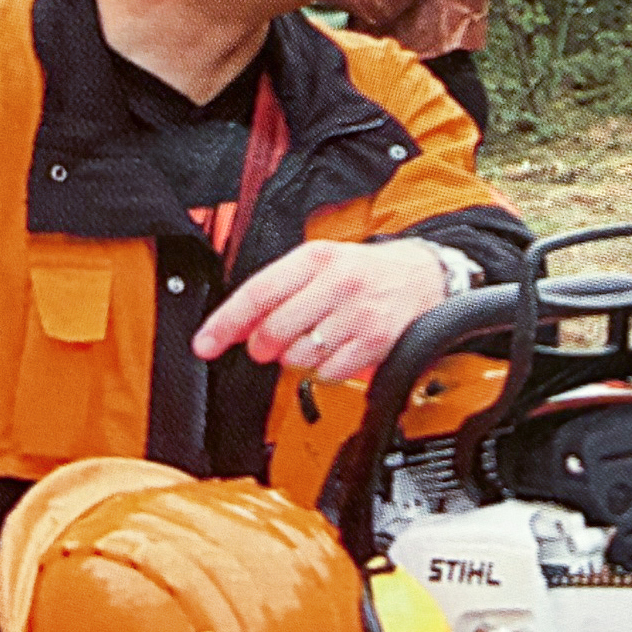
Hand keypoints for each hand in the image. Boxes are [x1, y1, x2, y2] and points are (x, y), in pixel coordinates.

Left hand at [192, 238, 446, 380]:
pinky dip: (324, 371)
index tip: (205, 344)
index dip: (225, 323)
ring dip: (297, 358)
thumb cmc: (367, 273)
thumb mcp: (322, 264)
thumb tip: (236, 327)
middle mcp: (338, 282)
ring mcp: (358, 313)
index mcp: (317, 258)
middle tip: (269, 345)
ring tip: (316, 340)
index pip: (258, 293)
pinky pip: (328, 373)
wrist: (426, 277)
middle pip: (274, 330)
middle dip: (264, 346)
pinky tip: (336, 352)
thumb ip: (279, 290)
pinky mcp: (375, 342)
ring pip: (299, 356)